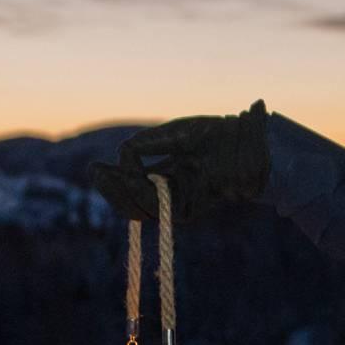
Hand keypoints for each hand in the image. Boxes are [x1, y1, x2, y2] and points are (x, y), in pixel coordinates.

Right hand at [88, 100, 270, 224]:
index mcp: (165, 175)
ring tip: (111, 174)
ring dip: (122, 193)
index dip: (111, 182)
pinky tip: (132, 178)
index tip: (95, 168)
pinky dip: (142, 195)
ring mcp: (180, 202)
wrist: (249, 141)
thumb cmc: (216, 135)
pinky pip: (159, 209)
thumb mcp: (174, 134)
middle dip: (110, 191)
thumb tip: (121, 159)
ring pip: (141, 210)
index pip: (131, 188)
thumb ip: (145, 145)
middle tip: (96, 172)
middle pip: (131, 205)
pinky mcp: (192, 207)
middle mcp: (170, 193)